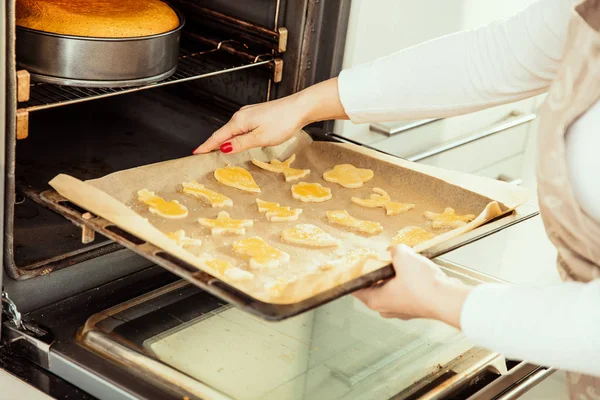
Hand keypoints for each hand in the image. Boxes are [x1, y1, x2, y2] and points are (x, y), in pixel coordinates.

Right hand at [193, 78, 347, 154]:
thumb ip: (241, 144)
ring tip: (217, 151)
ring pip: (233, 130)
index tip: (196, 153)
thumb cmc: (283, 121)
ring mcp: (250, 113)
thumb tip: (223, 149)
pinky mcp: (258, 114)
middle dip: (213, 144)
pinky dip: (235, 135)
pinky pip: (241, 127)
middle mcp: (242, 115)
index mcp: (239, 121)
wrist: (300, 108)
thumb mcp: (260, 138)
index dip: (206, 146)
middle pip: (223, 133)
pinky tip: (238, 141)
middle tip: (203, 155)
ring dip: (225, 140)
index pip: (218, 137)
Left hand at [353, 245, 472, 327]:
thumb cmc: (423, 285)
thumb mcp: (403, 257)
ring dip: (395, 276)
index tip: (356, 264)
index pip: (355, 287)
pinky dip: (408, 282)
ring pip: (391, 289)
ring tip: (403, 263)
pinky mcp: (416, 308)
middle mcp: (386, 308)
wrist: (449, 300)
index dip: (355, 274)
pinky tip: (416, 271)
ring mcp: (401, 310)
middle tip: (382, 259)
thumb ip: (394, 250)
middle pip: (374, 287)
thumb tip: (394, 250)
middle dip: (378, 272)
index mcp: (375, 300)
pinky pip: (406, 292)